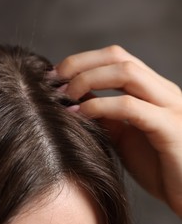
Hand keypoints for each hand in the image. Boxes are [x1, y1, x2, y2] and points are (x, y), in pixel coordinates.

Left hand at [57, 45, 181, 216]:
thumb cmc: (159, 167)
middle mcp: (163, 91)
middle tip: (53, 81)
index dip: (82, 61)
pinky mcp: (170, 129)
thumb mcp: (124, 136)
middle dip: (79, 64)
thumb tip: (74, 100)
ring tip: (64, 95)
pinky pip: (130, 107)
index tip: (54, 75)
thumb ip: (105, 116)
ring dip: (88, 80)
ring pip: (127, 72)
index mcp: (152, 90)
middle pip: (118, 57)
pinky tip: (79, 115)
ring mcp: (170, 107)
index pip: (115, 57)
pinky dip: (100, 106)